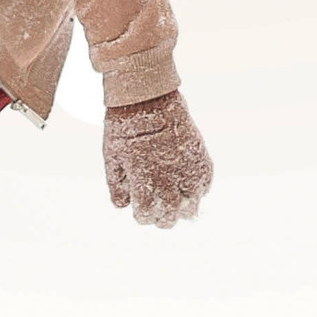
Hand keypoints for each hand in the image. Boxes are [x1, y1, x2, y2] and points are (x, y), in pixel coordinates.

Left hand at [103, 90, 212, 225]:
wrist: (148, 97)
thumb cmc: (124, 127)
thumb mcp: (112, 157)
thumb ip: (117, 185)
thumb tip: (122, 205)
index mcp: (143, 181)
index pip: (145, 214)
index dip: (142, 217)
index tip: (141, 213)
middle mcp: (167, 180)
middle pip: (170, 215)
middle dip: (163, 219)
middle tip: (161, 217)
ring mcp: (186, 169)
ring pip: (192, 204)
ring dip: (184, 209)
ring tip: (179, 207)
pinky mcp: (199, 156)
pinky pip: (205, 183)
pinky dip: (199, 190)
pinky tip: (191, 188)